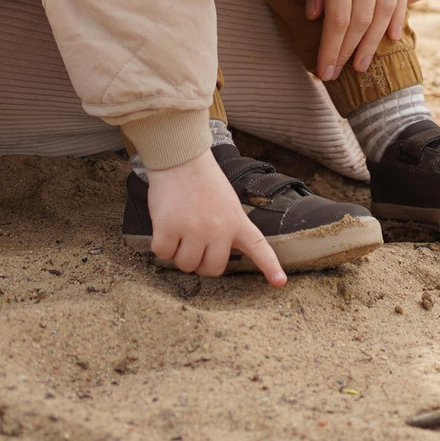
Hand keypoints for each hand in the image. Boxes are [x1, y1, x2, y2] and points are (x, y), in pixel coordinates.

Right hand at [146, 150, 284, 284]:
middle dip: (199, 261)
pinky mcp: (169, 229)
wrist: (179, 158)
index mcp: (236, 221)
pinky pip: (163, 254)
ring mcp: (194, 230)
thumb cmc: (202, 181)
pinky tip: (164, 225)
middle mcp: (218, 229)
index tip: (279, 282)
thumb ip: (228, 229)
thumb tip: (214, 256)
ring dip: (178, 253)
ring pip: (185, 265)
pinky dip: (160, 245)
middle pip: (211, 269)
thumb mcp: (227, 203)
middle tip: (193, 241)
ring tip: (179, 228)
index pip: (259, 247)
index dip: (270, 267)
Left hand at [297, 0, 407, 81]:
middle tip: (340, 74)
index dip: (331, 48)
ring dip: (374, 42)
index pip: (339, 17)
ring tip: (363, 64)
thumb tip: (315, 17)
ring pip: (386, 8)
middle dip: (349, 51)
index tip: (323, 70)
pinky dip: (397, 15)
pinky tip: (391, 37)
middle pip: (363, 19)